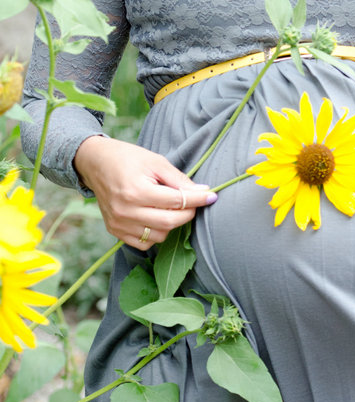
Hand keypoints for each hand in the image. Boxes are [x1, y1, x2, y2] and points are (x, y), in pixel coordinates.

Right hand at [73, 135, 216, 250]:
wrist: (96, 163)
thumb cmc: (128, 158)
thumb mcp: (156, 161)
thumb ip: (179, 179)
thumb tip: (203, 191)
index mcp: (136, 191)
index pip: (176, 201)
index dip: (198, 199)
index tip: (212, 196)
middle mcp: (126, 211)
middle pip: (170, 222)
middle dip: (189, 213)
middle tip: (194, 202)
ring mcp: (119, 224)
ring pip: (160, 236)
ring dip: (173, 224)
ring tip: (172, 207)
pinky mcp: (115, 231)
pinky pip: (145, 243)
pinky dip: (157, 233)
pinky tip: (157, 217)